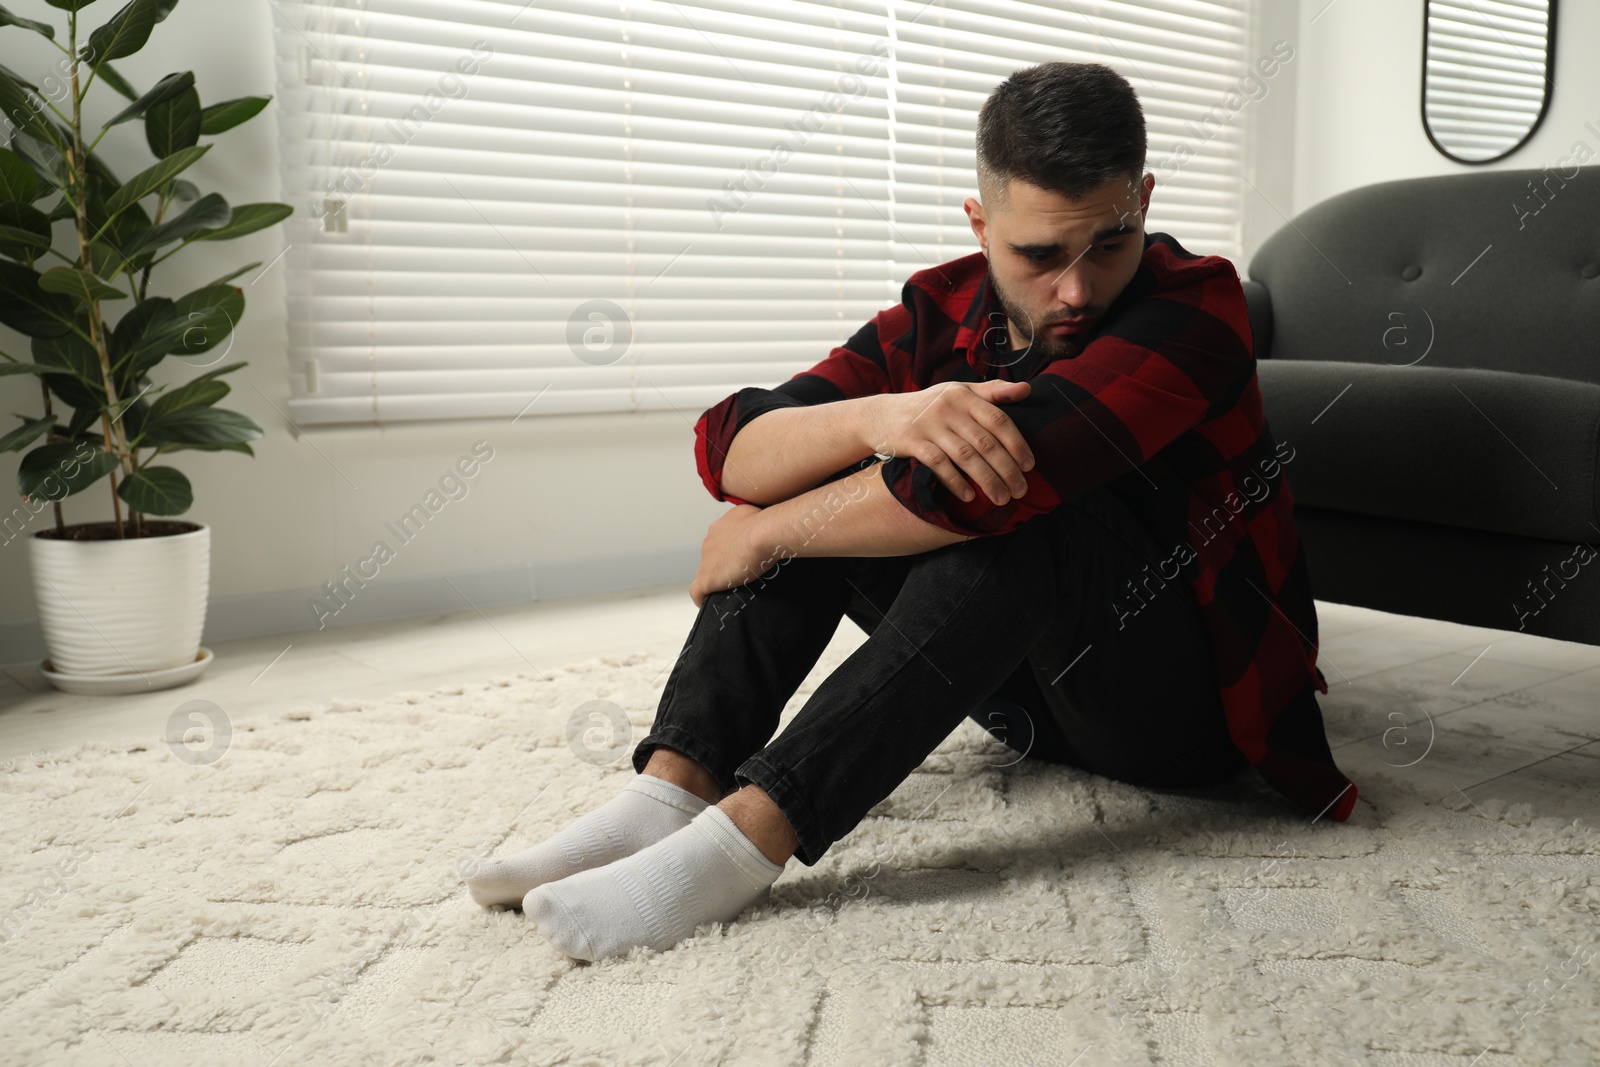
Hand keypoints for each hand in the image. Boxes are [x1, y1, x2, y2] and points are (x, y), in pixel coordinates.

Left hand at [689, 503, 769, 608]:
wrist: (764, 534)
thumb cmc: (767, 526)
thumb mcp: (760, 517)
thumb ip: (753, 524)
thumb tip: (758, 530)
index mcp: (722, 526)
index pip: (721, 541)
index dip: (731, 551)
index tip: (742, 558)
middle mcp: (710, 540)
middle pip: (712, 557)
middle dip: (724, 565)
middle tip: (742, 574)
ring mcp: (706, 559)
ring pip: (706, 572)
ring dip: (717, 580)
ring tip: (733, 589)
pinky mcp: (706, 577)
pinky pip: (697, 591)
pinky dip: (702, 598)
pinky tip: (709, 603)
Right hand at [861, 380, 1035, 505]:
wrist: (883, 415)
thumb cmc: (931, 406)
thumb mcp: (959, 392)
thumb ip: (992, 392)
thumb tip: (1026, 389)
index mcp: (964, 395)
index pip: (998, 420)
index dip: (1017, 444)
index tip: (1029, 465)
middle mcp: (949, 408)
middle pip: (985, 443)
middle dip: (1007, 469)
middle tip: (1021, 490)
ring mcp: (930, 425)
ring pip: (966, 456)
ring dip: (987, 480)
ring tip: (1001, 498)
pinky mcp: (913, 442)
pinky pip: (938, 464)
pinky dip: (955, 481)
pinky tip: (969, 496)